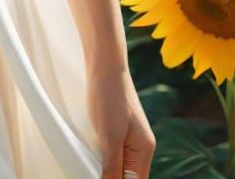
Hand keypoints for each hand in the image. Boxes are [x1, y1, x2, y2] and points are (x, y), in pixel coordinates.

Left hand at [86, 63, 155, 178]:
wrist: (105, 67)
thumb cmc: (109, 96)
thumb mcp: (110, 136)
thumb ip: (113, 166)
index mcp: (144, 151)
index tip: (101, 177)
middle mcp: (140, 148)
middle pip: (128, 176)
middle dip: (111, 176)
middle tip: (91, 169)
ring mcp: (129, 139)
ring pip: (120, 166)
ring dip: (107, 169)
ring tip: (90, 162)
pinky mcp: (117, 131)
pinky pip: (113, 154)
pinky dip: (102, 158)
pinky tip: (91, 155)